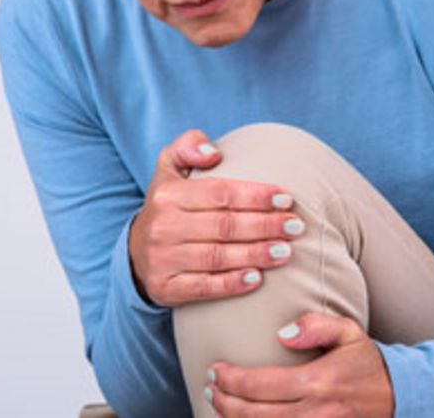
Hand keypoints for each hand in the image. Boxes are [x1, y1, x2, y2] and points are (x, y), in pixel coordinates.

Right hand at [128, 129, 304, 306]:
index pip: (220, 193)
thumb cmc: (169, 207)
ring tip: (286, 251)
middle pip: (224, 225)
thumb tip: (213, 152)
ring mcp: (163, 259)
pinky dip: (231, 284)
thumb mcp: (169, 168)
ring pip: (217, 257)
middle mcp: (163, 226)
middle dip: (265, 225)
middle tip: (296, 226)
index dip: (255, 195)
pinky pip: (204, 287)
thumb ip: (188, 146)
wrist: (137, 253)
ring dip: (255, 254)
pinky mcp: (166, 288)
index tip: (286, 198)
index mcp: (168, 194)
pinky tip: (257, 279)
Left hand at [206, 312, 394, 416]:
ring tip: (219, 405)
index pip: (259, 385)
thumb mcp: (349, 332)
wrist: (399, 395)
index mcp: (317, 382)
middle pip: (253, 414)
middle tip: (210, 387)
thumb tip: (283, 333)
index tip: (215, 369)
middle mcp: (314, 411)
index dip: (230, 380)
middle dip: (223, 401)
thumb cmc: (366, 362)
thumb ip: (316, 325)